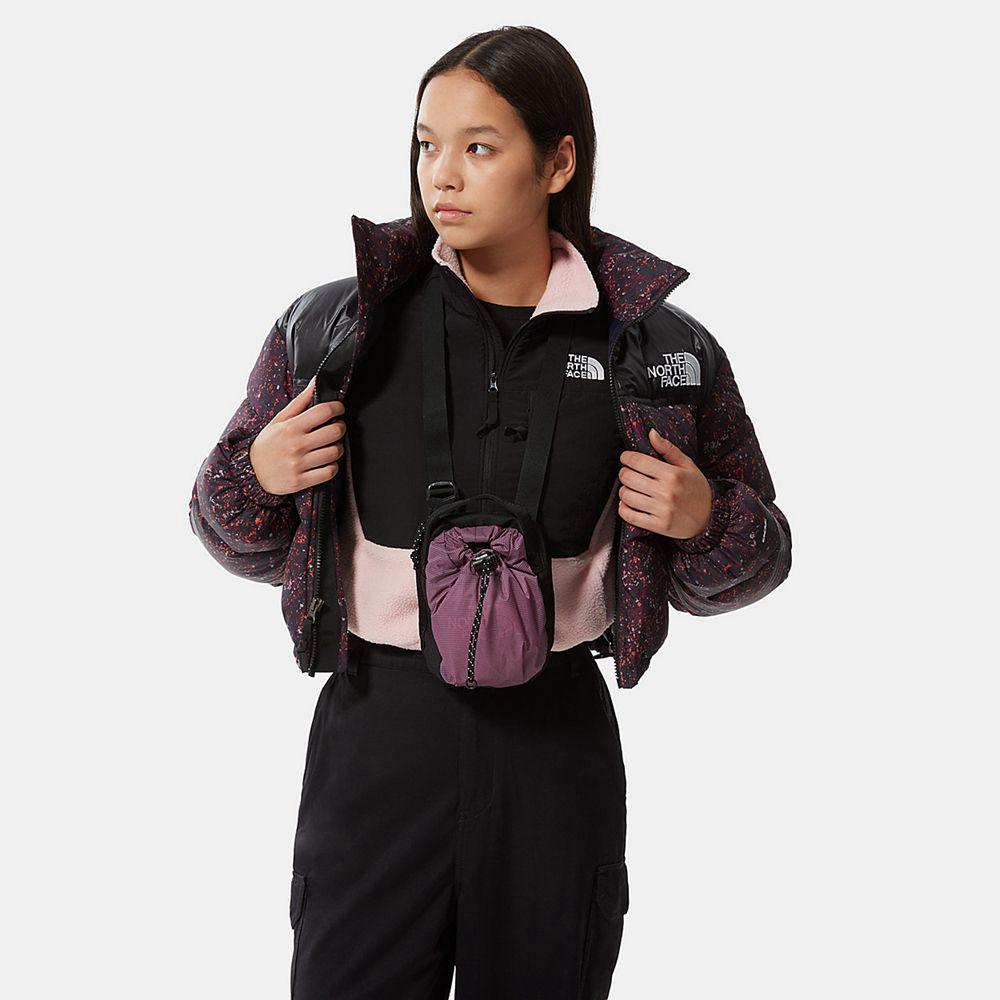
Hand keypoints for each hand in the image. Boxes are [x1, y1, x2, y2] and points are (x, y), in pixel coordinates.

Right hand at [249, 375, 345, 495]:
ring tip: (330, 446)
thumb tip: (315, 381)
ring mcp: (298, 464)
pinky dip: (332, 467)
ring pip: (335, 452)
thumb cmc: (268, 444)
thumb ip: (300, 401)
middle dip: (340, 427)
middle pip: (335, 431)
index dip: (337, 408)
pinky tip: (325, 462)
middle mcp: (296, 445)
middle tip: (336, 428)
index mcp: (291, 427)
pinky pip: (329, 472)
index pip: (324, 411)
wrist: (250, 473)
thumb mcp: (279, 420)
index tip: (338, 409)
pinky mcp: (301, 481)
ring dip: (337, 448)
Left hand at [617, 427, 712, 540]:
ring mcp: (661, 510)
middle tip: (628, 473)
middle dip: (624, 472)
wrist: (710, 518)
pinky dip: (623, 508)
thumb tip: (651, 433)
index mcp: (672, 474)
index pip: (638, 461)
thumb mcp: (688, 465)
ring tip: (630, 488)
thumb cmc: (697, 489)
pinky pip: (629, 516)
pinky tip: (628, 503)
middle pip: (628, 477)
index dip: (626, 457)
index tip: (626, 458)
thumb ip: (668, 449)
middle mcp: (666, 492)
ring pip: (626, 496)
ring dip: (624, 490)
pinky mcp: (658, 525)